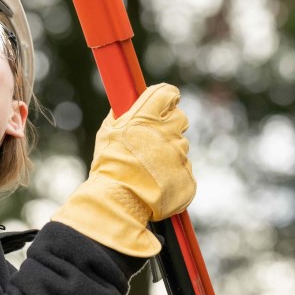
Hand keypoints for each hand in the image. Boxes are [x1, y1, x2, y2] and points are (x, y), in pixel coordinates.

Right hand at [51, 83, 194, 256]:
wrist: (118, 201)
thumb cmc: (109, 166)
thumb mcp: (107, 133)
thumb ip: (120, 116)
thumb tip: (124, 107)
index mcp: (146, 116)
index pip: (167, 94)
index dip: (168, 97)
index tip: (167, 102)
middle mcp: (167, 131)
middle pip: (180, 119)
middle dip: (170, 126)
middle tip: (154, 141)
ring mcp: (179, 154)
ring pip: (180, 148)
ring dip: (168, 155)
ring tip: (148, 171)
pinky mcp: (187, 176)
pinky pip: (183, 171)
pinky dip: (172, 177)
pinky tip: (156, 184)